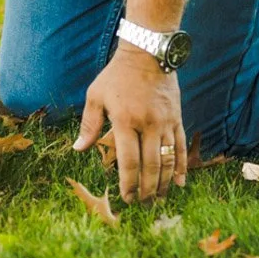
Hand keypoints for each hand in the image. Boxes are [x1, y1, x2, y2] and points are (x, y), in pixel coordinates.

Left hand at [73, 45, 185, 202]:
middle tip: (143, 205)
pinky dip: (181, 166)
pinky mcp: (176, 117)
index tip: (126, 199)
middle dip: (146, 190)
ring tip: (158, 200)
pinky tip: (179, 183)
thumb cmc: (117, 74)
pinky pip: (180, 146)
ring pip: (166, 160)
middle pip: (150, 166)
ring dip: (163, 184)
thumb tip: (78, 149)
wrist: (147, 52)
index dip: (128, 184)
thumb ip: (89, 123)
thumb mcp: (96, 94)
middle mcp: (147, 123)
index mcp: (124, 119)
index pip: (128, 161)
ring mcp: (164, 121)